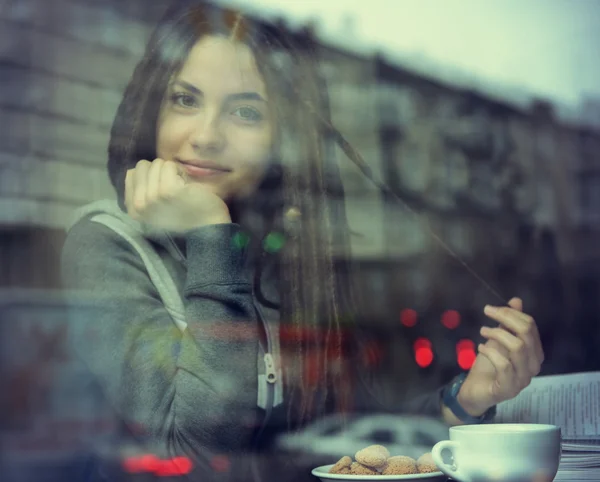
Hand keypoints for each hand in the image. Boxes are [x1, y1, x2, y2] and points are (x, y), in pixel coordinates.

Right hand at [125, 158, 230, 231]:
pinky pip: (169, 165)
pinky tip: (186, 185)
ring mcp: (152, 198)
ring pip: (156, 164)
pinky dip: (180, 171)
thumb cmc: (184, 215)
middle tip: (173, 186)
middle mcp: (139, 205)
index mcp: (134, 210)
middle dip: (159, 171)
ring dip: (171, 171)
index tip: (162, 189)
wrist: (206, 228)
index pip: (131, 174)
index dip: (150, 175)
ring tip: (181, 187)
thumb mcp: (154, 207)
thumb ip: (140, 191)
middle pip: (141, 166)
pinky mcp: (168, 190)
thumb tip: (132, 170)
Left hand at [457, 297, 543, 415]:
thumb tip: (516, 300)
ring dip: (497, 334)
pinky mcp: (509, 389)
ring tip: (482, 331)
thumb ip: (508, 323)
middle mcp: (533, 366)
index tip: (492, 309)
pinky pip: (504, 365)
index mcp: (534, 353)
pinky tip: (480, 348)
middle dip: (505, 318)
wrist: (475, 392)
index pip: (530, 326)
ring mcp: (523, 379)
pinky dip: (491, 352)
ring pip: (518, 347)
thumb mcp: (497, 340)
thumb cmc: (489, 366)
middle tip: (486, 312)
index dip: (511, 313)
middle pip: (526, 334)